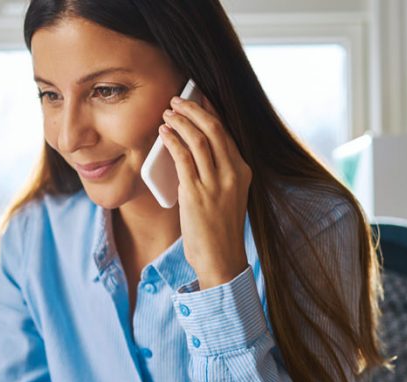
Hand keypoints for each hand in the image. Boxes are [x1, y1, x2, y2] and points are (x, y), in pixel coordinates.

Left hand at [159, 96, 251, 288]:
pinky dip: (173, 141)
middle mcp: (232, 173)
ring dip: (180, 121)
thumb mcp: (226, 196)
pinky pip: (184, 158)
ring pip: (198, 139)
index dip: (210, 111)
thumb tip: (192, 151)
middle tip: (176, 100)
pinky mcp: (196, 193)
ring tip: (167, 113)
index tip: (197, 97)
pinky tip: (164, 134)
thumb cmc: (218, 230)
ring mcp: (215, 183)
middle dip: (193, 109)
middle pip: (214, 128)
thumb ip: (215, 173)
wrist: (221, 259)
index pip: (226, 132)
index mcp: (242, 171)